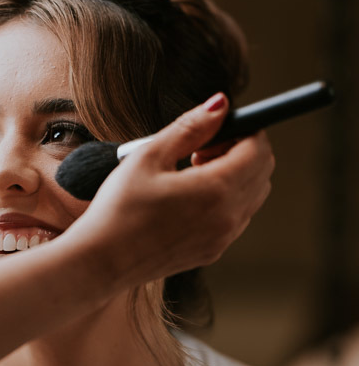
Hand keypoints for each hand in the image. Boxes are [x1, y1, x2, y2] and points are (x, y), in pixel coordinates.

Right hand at [65, 93, 274, 291]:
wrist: (102, 261)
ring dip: (234, 175)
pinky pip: (237, 217)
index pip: (258, 148)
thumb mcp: (149, 156)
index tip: (215, 128)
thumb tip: (220, 104)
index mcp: (216, 189)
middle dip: (241, 150)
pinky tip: (188, 197)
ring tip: (191, 172)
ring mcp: (223, 238)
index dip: (244, 129)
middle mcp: (228, 217)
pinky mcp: (212, 251)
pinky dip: (226, 199)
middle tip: (201, 148)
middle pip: (263, 171)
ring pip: (253, 195)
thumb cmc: (118, 210)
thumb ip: (191, 127)